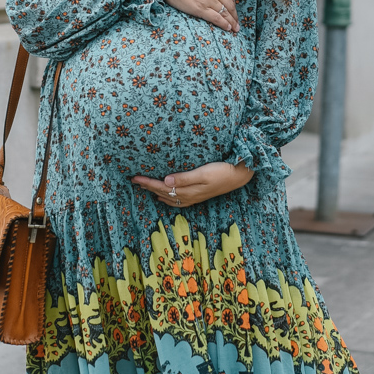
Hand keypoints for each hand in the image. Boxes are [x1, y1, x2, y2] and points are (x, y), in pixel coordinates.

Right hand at [126, 0, 238, 32]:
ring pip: (225, 13)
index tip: (233, 11)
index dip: (232, 5)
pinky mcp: (201, 9)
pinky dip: (224, 24)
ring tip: (235, 29)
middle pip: (230, 5)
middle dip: (235, 15)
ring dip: (232, 22)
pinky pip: (217, 18)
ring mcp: (208, 0)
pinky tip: (228, 29)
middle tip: (238, 23)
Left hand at [132, 162, 253, 205]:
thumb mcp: (202, 173)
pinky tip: (164, 197)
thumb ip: (184, 178)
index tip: (134, 177)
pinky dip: (168, 199)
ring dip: (156, 193)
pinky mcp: (198, 195)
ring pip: (169, 197)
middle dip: (148, 187)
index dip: (147, 183)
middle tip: (134, 181)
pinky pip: (178, 201)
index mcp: (186, 190)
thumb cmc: (221, 171)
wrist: (239, 176)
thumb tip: (165, 182)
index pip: (161, 187)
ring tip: (144, 188)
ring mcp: (193, 197)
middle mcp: (188, 196)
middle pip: (162, 192)